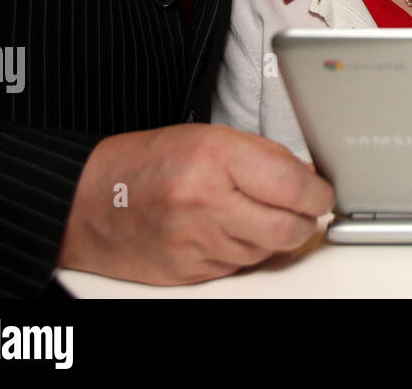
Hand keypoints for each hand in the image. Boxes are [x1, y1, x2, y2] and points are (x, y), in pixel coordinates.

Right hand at [58, 123, 333, 284]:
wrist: (88, 202)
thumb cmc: (149, 162)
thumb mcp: (210, 138)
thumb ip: (263, 157)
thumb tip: (308, 179)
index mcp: (215, 160)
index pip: (294, 186)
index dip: (319, 193)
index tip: (322, 192)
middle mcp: (206, 204)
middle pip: (288, 229)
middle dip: (304, 220)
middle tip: (304, 208)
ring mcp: (196, 244)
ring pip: (267, 252)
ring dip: (274, 236)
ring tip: (257, 212)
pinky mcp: (188, 273)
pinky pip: (239, 267)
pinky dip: (245, 251)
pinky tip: (230, 230)